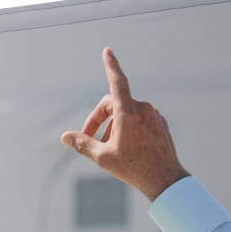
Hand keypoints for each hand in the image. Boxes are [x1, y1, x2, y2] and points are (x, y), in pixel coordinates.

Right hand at [60, 48, 188, 201]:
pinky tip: (128, 149)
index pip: (116, 82)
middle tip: (90, 139)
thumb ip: (82, 143)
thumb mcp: (102, 157)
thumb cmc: (133, 168)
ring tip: (111, 148)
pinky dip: (129, 129)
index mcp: (128, 112)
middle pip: (113, 104)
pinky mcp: (160, 124)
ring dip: (114, 127)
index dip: (110, 66)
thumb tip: (65, 136)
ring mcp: (153, 116)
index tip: (108, 51)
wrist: (165, 180)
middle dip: (99, 119)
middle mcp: (142, 109)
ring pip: (126, 114)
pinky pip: (140, 120)